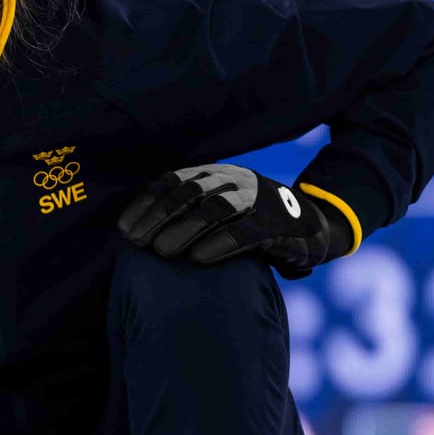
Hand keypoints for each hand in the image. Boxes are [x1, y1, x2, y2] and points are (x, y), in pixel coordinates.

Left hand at [118, 164, 350, 277]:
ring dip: (185, 229)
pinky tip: (199, 259)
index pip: (172, 182)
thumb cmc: (246, 224)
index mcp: (213, 175)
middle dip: (159, 217)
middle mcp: (234, 181)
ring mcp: (258, 200)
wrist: (309, 228)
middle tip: (138, 243)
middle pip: (190, 192)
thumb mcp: (213, 213)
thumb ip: (181, 216)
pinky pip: (247, 231)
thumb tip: (132, 237)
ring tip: (162, 252)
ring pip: (216, 208)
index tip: (124, 231)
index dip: (146, 204)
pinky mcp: (278, 225)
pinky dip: (222, 244)